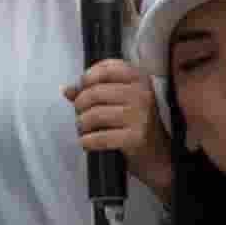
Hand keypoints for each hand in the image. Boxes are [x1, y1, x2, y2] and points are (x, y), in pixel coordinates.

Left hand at [64, 59, 174, 201]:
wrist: (158, 156)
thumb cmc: (136, 124)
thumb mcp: (121, 101)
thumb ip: (94, 91)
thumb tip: (67, 89)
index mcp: (139, 78)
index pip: (106, 69)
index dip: (86, 79)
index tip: (81, 90)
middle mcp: (142, 93)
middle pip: (95, 92)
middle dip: (79, 106)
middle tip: (80, 115)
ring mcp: (140, 116)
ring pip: (94, 115)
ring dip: (81, 125)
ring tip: (83, 130)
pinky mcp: (136, 137)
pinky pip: (100, 137)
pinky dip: (87, 141)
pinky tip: (87, 143)